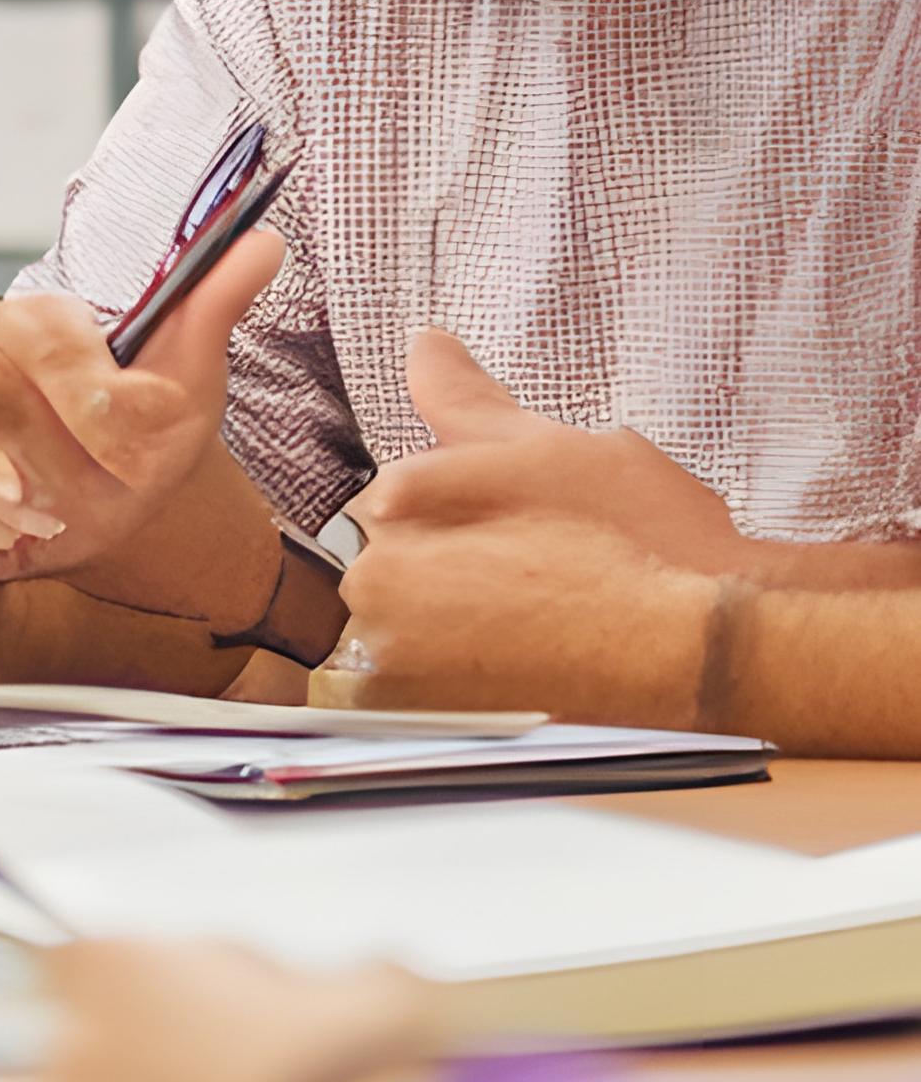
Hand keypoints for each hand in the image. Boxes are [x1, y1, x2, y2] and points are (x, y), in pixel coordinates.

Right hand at [0, 230, 283, 612]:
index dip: (86, 389)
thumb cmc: (84, 461)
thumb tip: (265, 243)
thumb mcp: (160, 395)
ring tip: (37, 513)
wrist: (12, 546)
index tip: (126, 440)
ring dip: (6, 493)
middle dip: (38, 449)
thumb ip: (201, 315)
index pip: (28, 323)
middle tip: (71, 492)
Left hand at [335, 331, 742, 724]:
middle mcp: (377, 626)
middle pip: (393, 572)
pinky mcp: (449, 734)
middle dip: (453, 562)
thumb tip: (421, 347)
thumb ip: (461, 402)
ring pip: (417, 626)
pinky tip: (536, 650)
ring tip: (543, 608)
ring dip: (465, 616)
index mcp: (384, 548)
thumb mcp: (540, 448)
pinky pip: (438, 685)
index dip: (455, 506)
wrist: (704, 651)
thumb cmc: (631, 546)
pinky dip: (475, 667)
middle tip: (537, 564)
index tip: (511, 522)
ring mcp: (410, 688)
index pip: (383, 510)